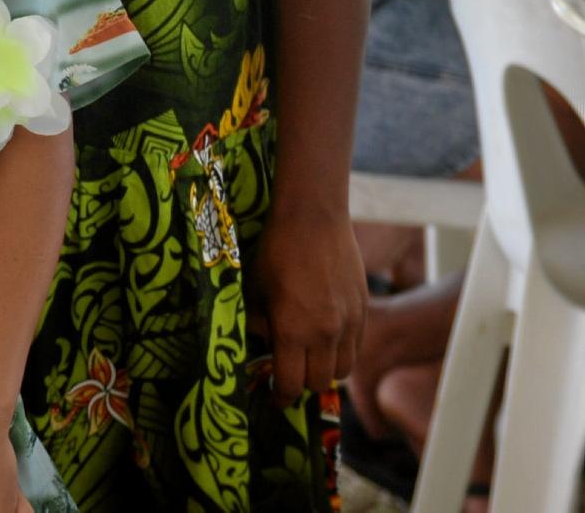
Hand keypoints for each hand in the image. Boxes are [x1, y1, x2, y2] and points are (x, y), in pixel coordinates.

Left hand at [249, 200, 362, 403]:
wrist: (313, 219)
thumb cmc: (275, 250)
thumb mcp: (255, 288)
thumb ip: (260, 321)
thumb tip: (263, 340)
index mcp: (292, 330)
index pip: (290, 383)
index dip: (280, 396)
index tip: (274, 398)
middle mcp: (325, 334)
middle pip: (318, 383)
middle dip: (301, 385)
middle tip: (288, 376)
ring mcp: (349, 323)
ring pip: (341, 369)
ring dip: (324, 370)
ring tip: (308, 358)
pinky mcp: (363, 311)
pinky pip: (355, 347)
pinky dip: (341, 352)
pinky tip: (326, 338)